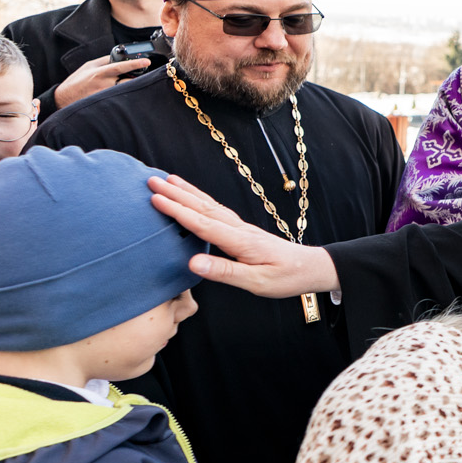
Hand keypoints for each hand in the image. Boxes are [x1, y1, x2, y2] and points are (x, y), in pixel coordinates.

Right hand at [54, 55, 150, 107]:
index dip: (135, 64)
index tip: (147, 61)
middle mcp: (104, 85)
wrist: (63, 98)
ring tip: (128, 86)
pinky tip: (122, 95)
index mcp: (100, 73)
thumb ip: (105, 61)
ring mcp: (105, 96)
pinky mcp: (106, 105)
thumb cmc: (77, 81)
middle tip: (142, 76)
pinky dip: (124, 96)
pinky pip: (120, 99)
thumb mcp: (89, 66)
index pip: (121, 67)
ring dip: (130, 87)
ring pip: (125, 91)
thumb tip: (120, 57)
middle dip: (137, 78)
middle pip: (128, 81)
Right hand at [150, 175, 339, 297]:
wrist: (310, 268)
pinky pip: (216, 210)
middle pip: (203, 208)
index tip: (156, 199)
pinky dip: (201, 199)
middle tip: (151, 180)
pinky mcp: (242, 230)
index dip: (178, 211)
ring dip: (187, 192)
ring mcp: (241, 227)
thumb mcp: (256, 282)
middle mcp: (239, 229)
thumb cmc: (285, 278)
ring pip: (209, 205)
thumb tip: (193, 262)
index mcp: (240, 241)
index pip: (203, 223)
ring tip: (167, 180)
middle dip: (176, 194)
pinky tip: (192, 196)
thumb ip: (225, 272)